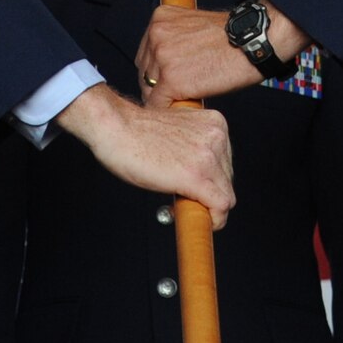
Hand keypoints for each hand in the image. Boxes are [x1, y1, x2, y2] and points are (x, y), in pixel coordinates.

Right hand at [56, 84, 235, 226]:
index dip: (212, 181)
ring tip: (181, 202)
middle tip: (184, 197)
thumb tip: (202, 177)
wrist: (115, 128)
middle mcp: (216, 137)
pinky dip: (213, 220)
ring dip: (206, 206)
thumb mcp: (177, 134)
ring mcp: (209, 156)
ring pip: (226, 196)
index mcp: (213, 123)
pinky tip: (193, 218)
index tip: (200, 190)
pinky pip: (220, 207)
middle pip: (228, 180)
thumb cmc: (135, 131)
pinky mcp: (197, 176)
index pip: (227, 163)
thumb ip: (194, 149)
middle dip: (208, 194)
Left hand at [137, 1, 311, 109]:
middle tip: (178, 94)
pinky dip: (169, 110)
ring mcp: (161, 57)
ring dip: (165, 98)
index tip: (166, 81)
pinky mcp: (171, 79)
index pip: (145, 53)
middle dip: (158, 85)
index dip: (156, 71)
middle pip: (144, 71)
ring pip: (149, 89)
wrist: (253, 42)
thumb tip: (165, 64)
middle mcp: (156, 34)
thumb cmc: (233, 38)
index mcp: (160, 18)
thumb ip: (174, 40)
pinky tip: (184, 108)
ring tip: (185, 99)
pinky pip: (157, 104)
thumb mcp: (193, 27)